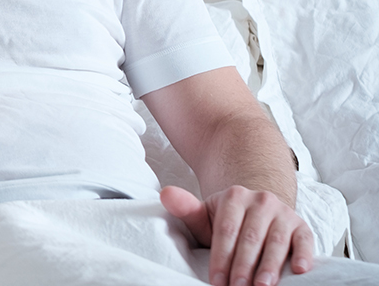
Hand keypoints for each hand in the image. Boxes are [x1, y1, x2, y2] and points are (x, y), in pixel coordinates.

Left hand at [161, 185, 313, 285]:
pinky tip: (300, 271)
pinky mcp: (302, 226)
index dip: (221, 257)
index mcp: (234, 196)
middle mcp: (261, 201)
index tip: (215, 280)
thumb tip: (166, 194)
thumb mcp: (206, 215)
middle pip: (251, 238)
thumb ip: (187, 208)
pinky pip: (305, 240)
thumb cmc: (227, 221)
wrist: (258, 209)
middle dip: (243, 266)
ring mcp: (284, 212)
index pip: (226, 230)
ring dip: (270, 267)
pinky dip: (305, 255)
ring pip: (277, 242)